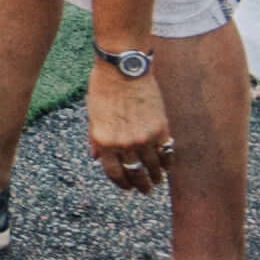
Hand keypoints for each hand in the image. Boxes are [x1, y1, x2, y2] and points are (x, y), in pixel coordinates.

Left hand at [81, 52, 171, 193]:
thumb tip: (96, 158)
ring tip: (157, 181)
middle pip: (135, 174)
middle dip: (141, 185)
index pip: (114, 173)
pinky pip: (166, 152)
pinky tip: (166, 166)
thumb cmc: (103, 88)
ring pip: (152, 167)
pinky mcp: (160, 128)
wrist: (123, 68)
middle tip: (145, 190)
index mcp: (104, 142)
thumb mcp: (92, 115)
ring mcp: (143, 138)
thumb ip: (95, 139)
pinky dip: (167, 162)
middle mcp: (124, 144)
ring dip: (155, 177)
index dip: (122, 183)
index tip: (127, 187)